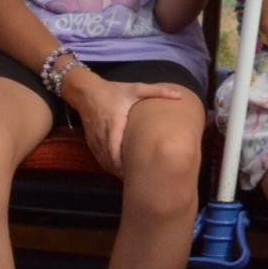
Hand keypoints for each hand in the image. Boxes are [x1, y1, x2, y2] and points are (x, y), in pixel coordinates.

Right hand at [67, 72, 184, 175]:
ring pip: (104, 161)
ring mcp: (95, 140)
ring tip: (132, 178)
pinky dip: (109, 166)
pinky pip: (100, 158)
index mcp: (115, 123)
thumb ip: (157, 91)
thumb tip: (179, 95)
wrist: (88, 92)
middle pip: (110, 159)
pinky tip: (120, 171)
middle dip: (122, 170)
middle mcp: (103, 134)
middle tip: (138, 179)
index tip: (135, 171)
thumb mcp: (136, 89)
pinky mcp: (92, 142)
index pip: (115, 148)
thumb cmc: (114, 91)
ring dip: (116, 170)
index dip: (122, 162)